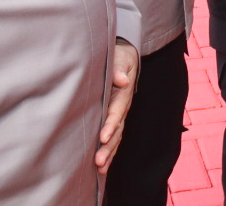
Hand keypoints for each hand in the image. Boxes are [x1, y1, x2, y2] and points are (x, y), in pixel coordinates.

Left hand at [95, 40, 139, 173]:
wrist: (126, 58)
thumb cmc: (120, 58)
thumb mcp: (120, 58)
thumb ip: (119, 68)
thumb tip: (122, 79)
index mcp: (123, 94)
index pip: (117, 112)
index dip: (110, 125)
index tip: (102, 137)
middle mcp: (123, 108)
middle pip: (117, 130)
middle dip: (108, 147)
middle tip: (98, 161)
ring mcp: (120, 115)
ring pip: (116, 138)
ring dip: (109, 153)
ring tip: (99, 168)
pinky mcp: (115, 120)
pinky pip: (114, 138)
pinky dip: (110, 152)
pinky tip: (101, 167)